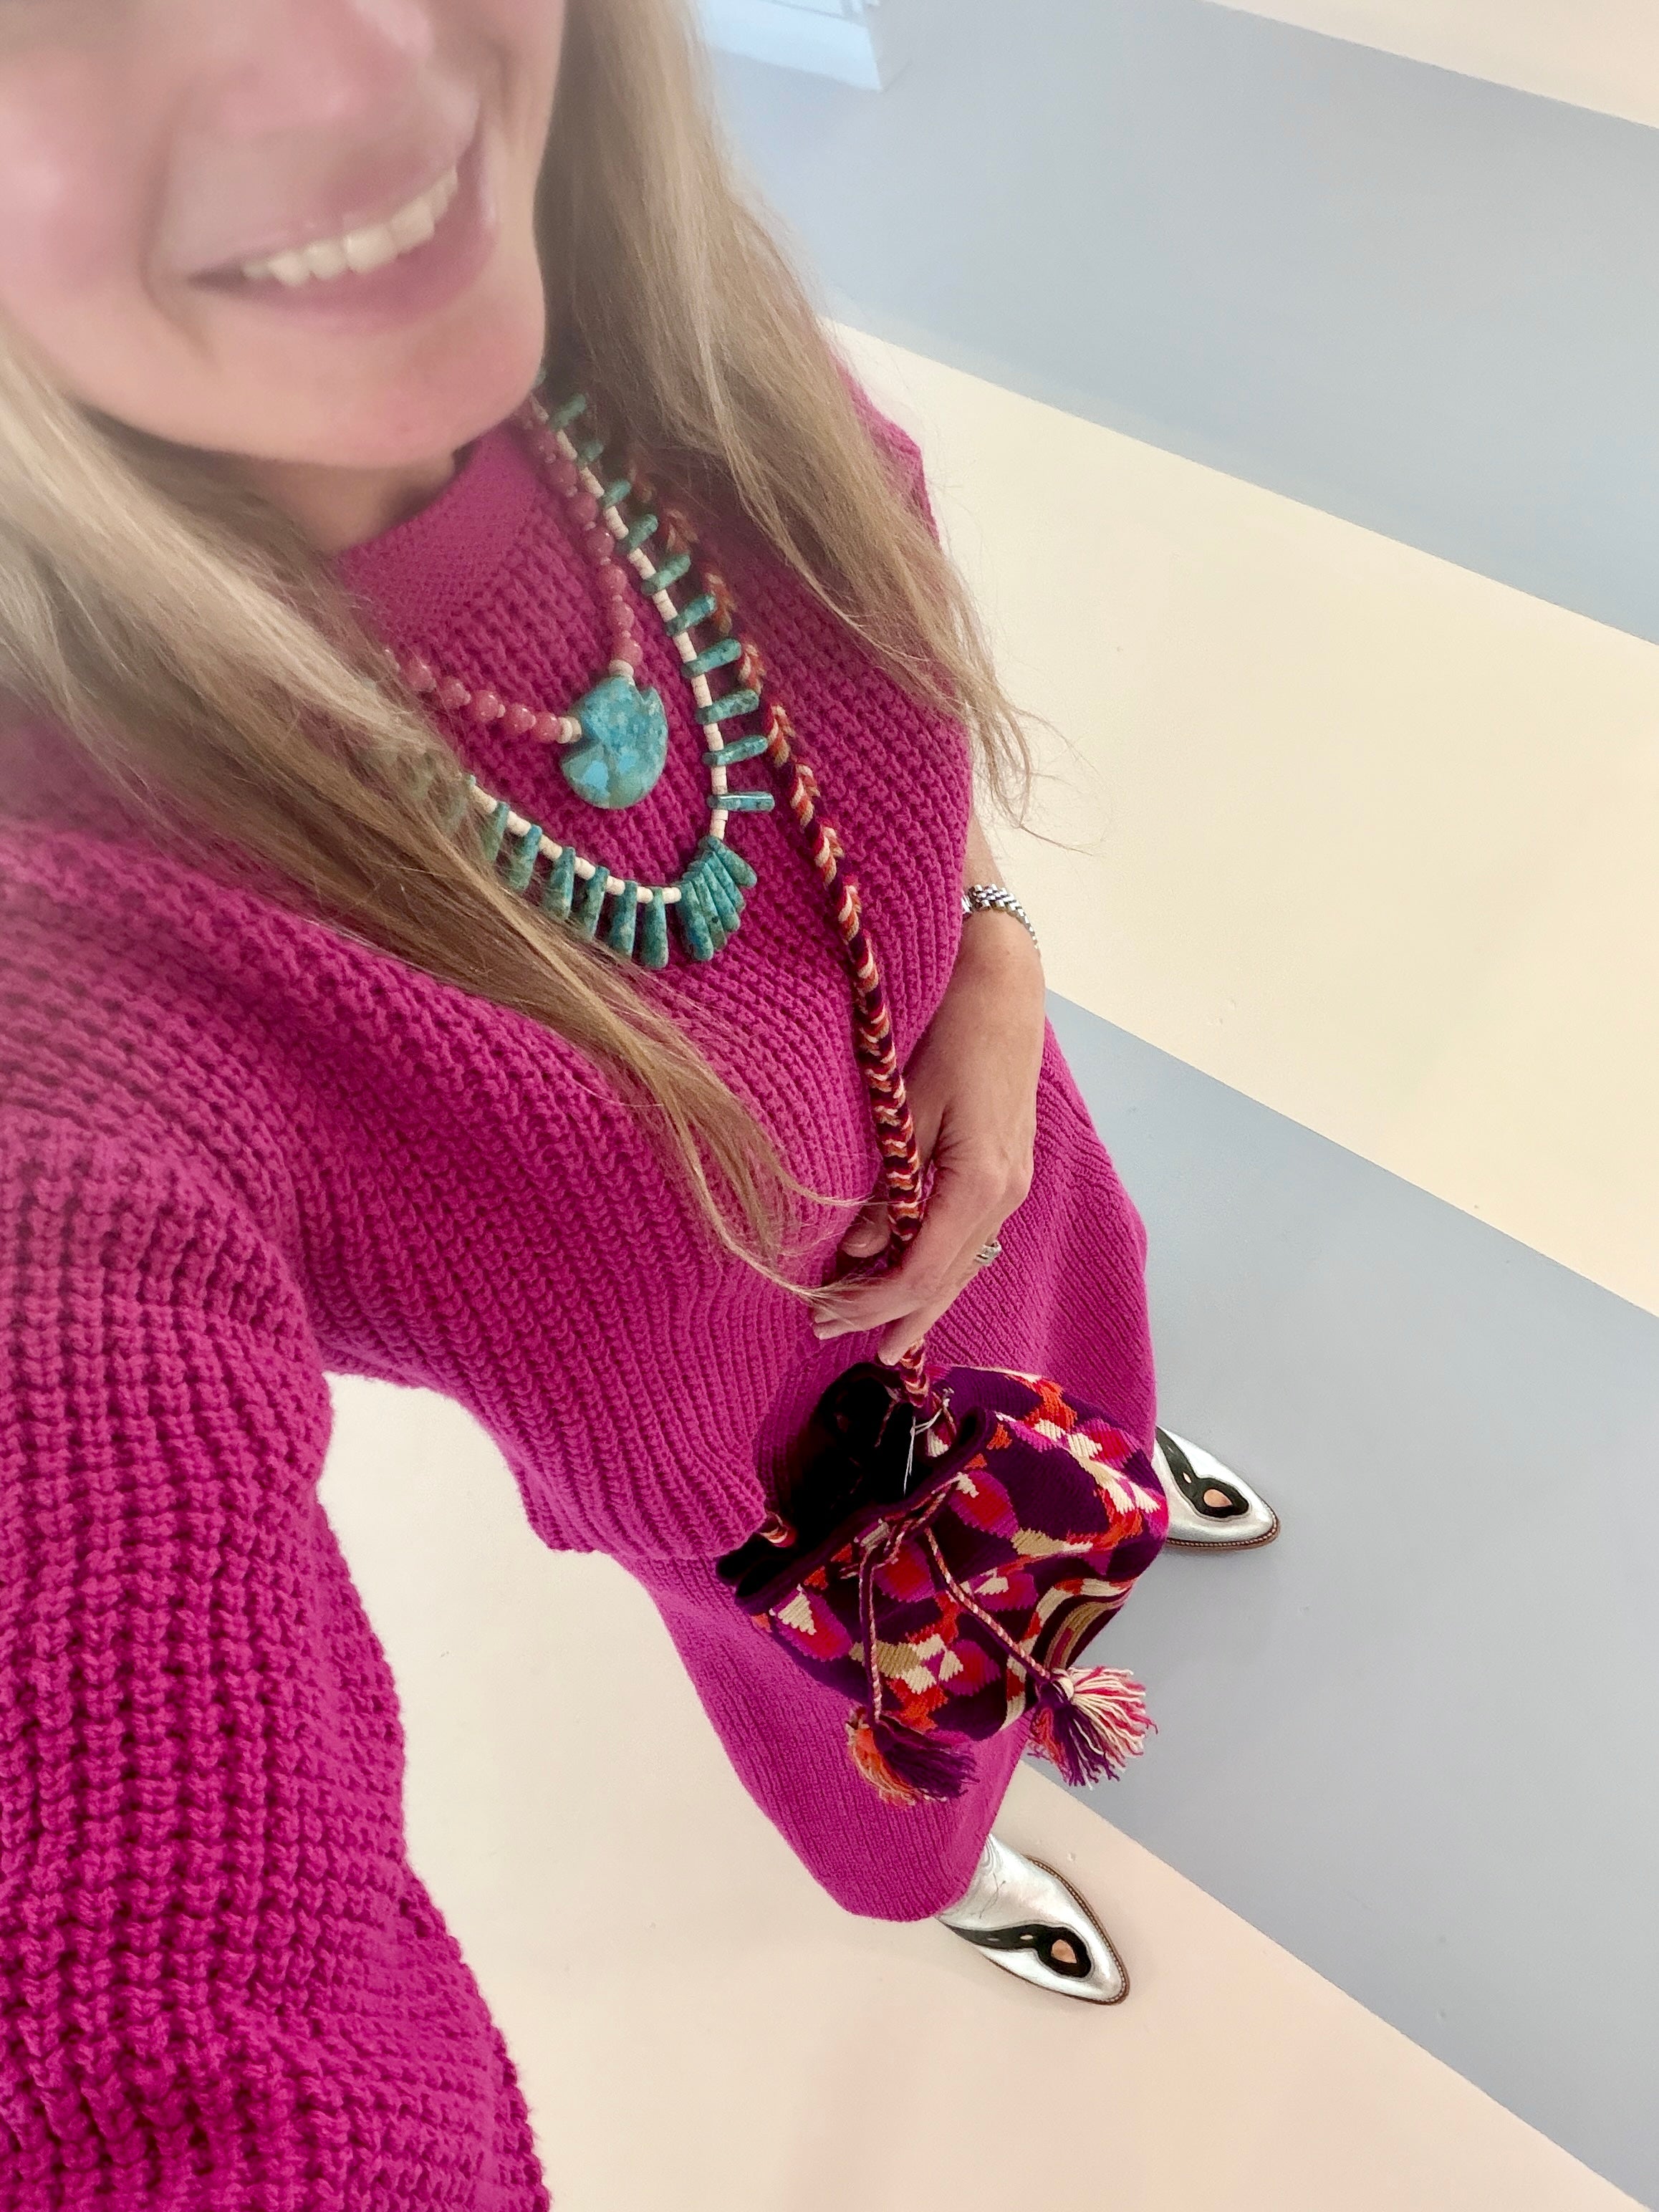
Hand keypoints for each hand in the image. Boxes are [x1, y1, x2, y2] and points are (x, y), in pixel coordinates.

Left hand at [812, 910, 1044, 1361]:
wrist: (1002, 987)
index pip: (923, 1270)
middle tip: (842, 1342)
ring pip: (962, 1266)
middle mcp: (1005, 1196)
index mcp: (981, 1183)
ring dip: (918, 1300)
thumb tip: (857, 1251)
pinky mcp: (1007, 1173)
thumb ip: (883, 1186)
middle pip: (948, 1281)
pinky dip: (937, 1267)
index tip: (826, 1316)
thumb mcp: (904, 1109)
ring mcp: (1012, 1187)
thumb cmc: (950, 1034)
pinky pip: (969, 1240)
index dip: (874, 1303)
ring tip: (879, 1333)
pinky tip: (909, 1280)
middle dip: (894, 1317)